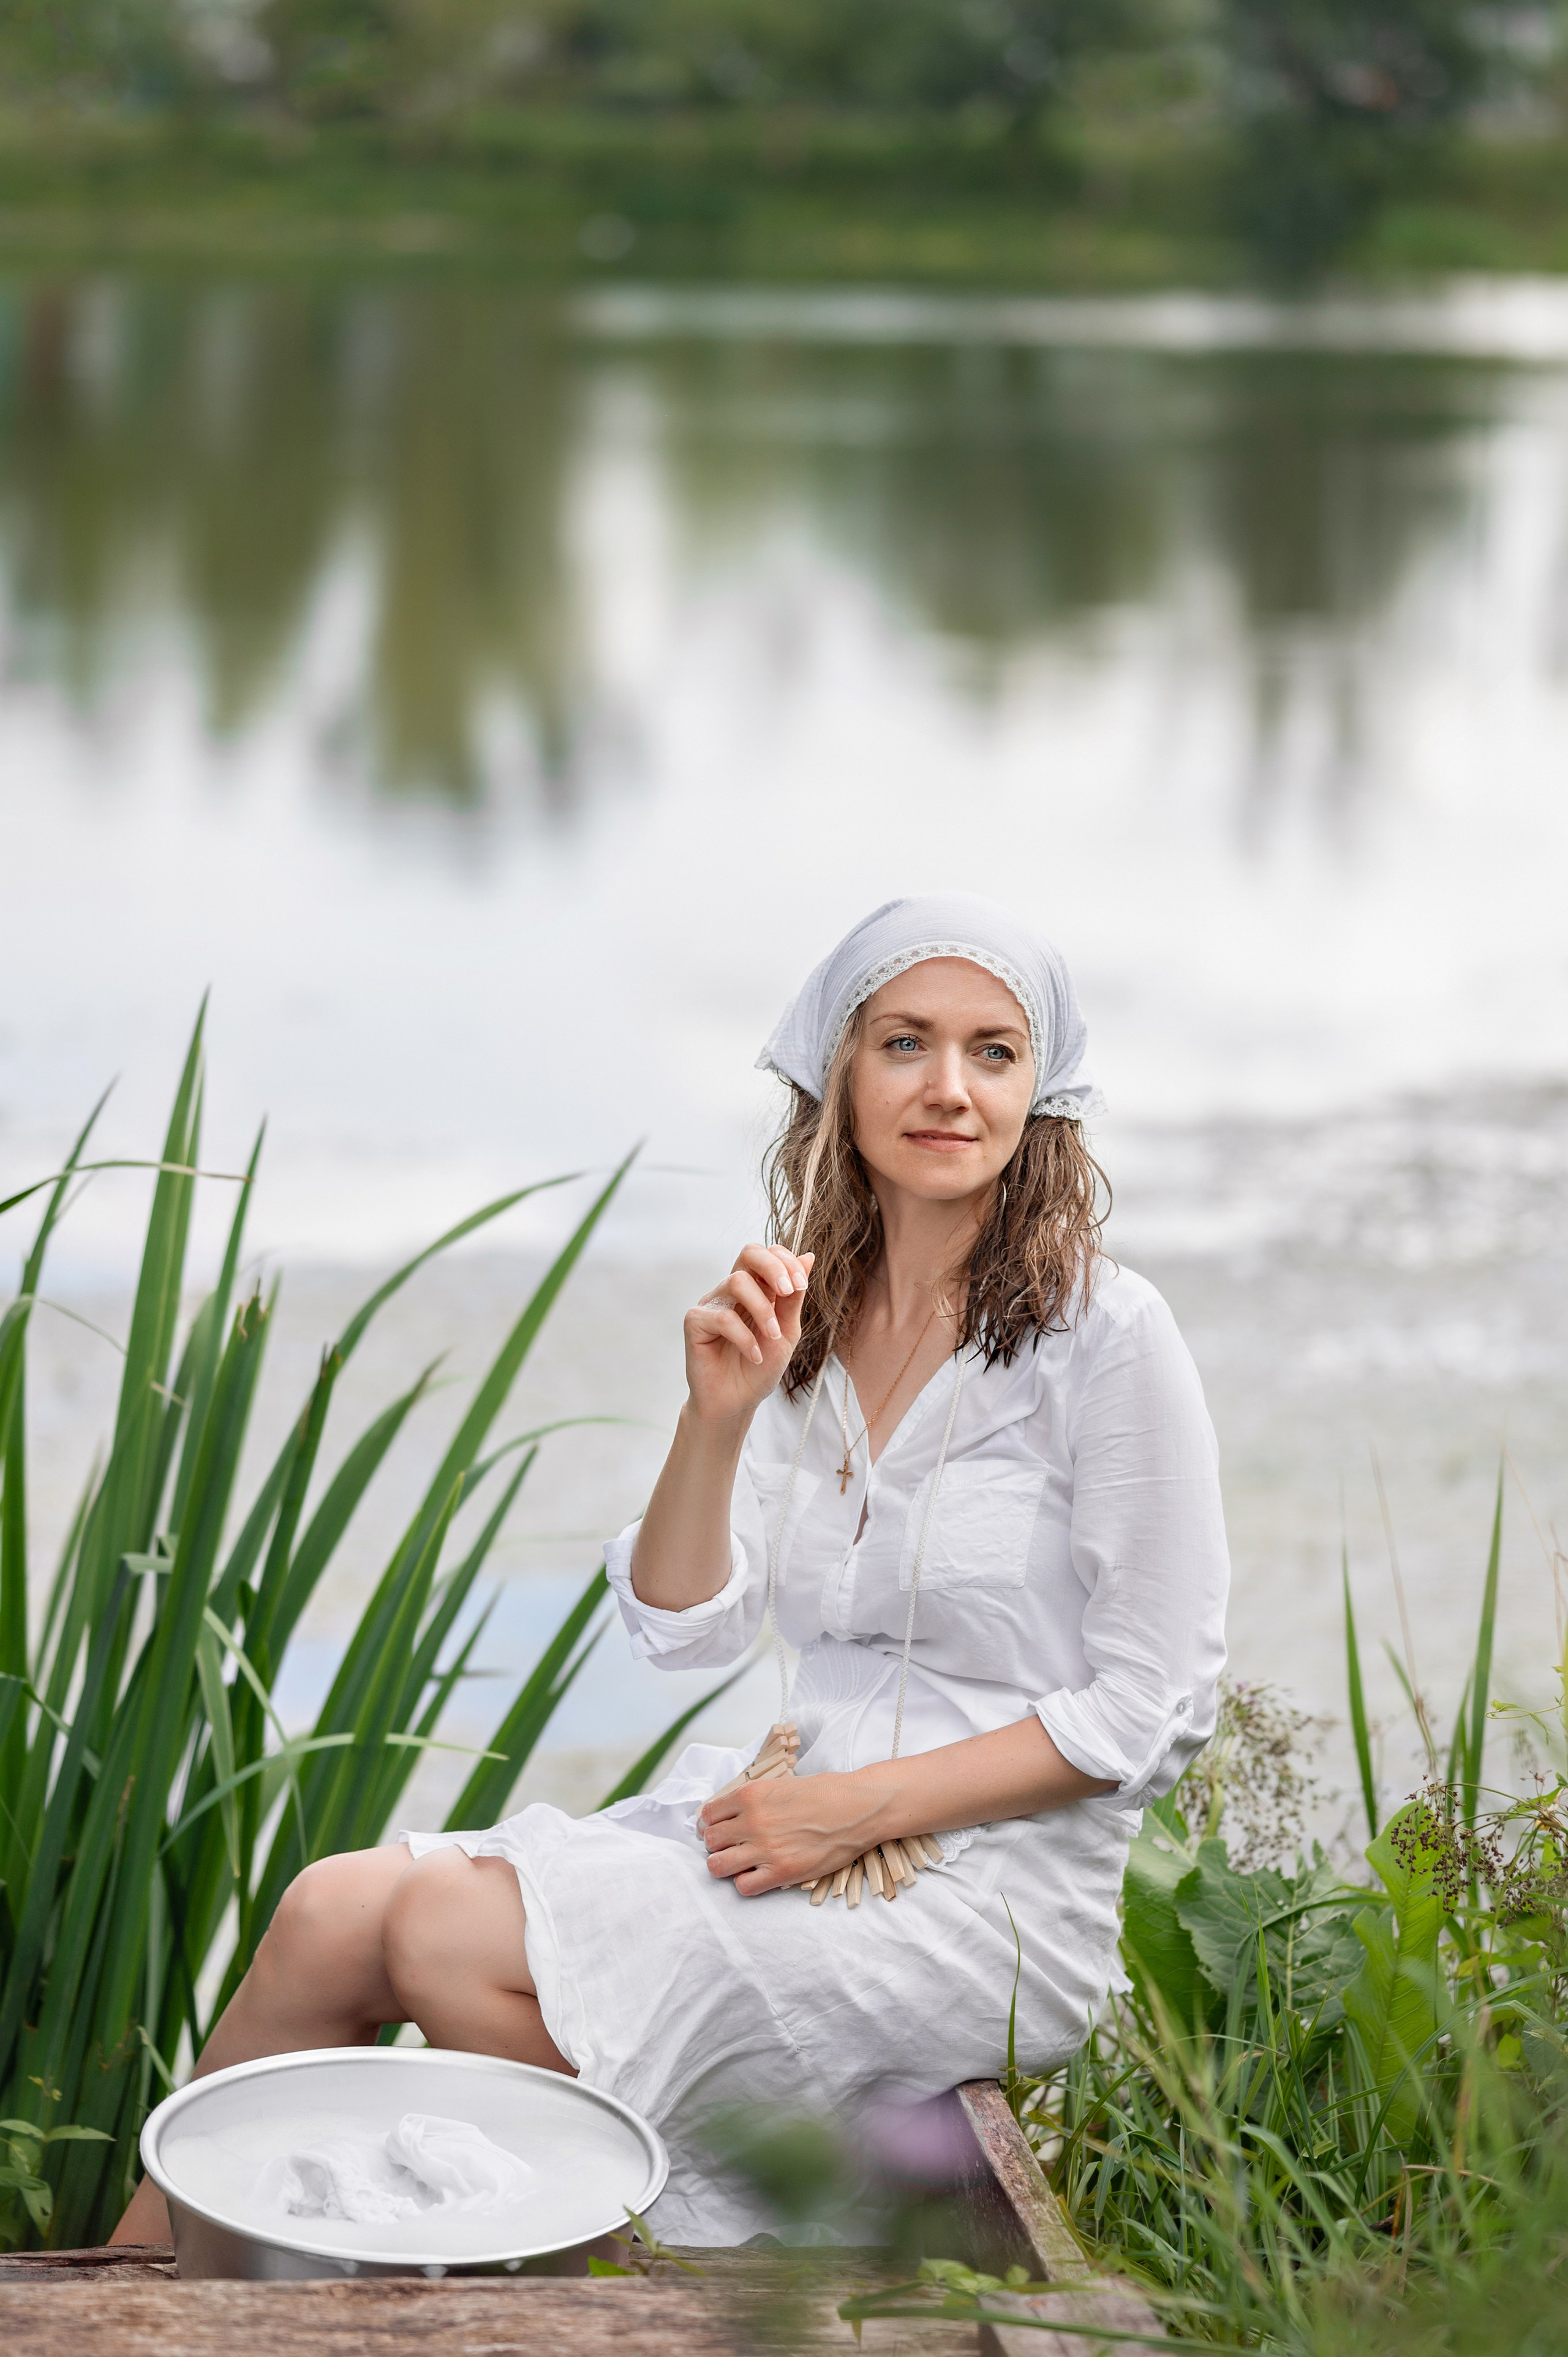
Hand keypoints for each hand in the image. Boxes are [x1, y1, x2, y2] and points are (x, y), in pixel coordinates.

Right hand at [683, 1244, 812, 1427]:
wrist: (737, 1403)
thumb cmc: (760, 1368)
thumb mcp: (786, 1331)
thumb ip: (793, 1297)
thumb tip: (808, 1256)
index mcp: (755, 1288)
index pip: (767, 1253)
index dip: (786, 1261)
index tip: (801, 1286)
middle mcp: (731, 1291)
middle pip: (748, 1253)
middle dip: (773, 1267)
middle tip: (788, 1291)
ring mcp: (712, 1304)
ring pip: (736, 1282)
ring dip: (763, 1309)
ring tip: (772, 1337)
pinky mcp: (695, 1323)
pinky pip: (722, 1317)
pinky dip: (744, 1338)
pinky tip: (754, 1356)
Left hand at [698, 1768, 877, 1896]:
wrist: (857, 1807)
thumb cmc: (826, 1792)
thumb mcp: (781, 1784)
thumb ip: (755, 1799)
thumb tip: (734, 1812)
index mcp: (751, 1795)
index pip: (708, 1814)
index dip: (711, 1823)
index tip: (719, 1829)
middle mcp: (752, 1821)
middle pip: (710, 1840)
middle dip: (717, 1844)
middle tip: (731, 1846)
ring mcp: (764, 1848)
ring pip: (717, 1866)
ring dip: (724, 1865)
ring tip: (739, 1863)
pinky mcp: (780, 1872)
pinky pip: (743, 1886)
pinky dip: (746, 1883)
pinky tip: (758, 1875)